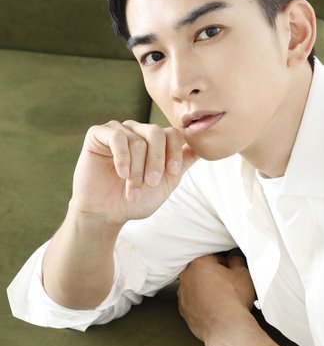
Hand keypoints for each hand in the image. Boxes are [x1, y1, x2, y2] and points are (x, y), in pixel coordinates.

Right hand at [70, 120, 198, 224]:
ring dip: (137, 170)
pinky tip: (122, 174)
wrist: (106, 214)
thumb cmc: (135, 200)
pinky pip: (116, 136)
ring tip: (132, 191)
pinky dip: (122, 157)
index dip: (174, 152)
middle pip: (156, 132)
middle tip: (152, 183)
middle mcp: (137, 132)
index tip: (172, 172)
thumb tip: (202, 148)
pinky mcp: (98, 134)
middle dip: (156, 160)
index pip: (172, 134)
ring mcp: (118, 131)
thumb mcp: (165, 183)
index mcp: (154, 142)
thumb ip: (182, 164)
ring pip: (136, 140)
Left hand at [178, 250, 256, 345]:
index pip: (214, 257)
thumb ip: (236, 259)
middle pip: (202, 271)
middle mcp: (186, 277)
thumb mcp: (242, 273)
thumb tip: (234, 256)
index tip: (232, 271)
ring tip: (221, 298)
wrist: (226, 328)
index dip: (226, 264)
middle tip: (228, 285)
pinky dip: (202, 303)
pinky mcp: (184, 311)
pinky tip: (214, 308)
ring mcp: (183, 295)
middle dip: (214, 276)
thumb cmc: (233, 300)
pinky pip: (193, 302)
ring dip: (206, 289)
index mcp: (199, 263)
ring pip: (196, 287)